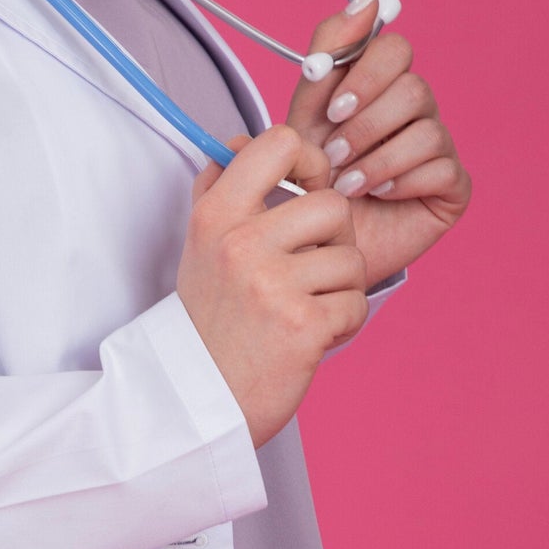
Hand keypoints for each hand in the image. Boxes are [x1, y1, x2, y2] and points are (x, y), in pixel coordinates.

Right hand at [178, 123, 366, 448]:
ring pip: (350, 258)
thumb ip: (218, 193)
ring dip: (339, 288)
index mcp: (216, 217)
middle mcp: (241, 244)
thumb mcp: (198, 251)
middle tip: (309, 271)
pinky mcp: (303, 324)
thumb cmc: (205, 326)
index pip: (279, 143)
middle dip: (334, 240)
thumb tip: (237, 144)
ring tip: (304, 311)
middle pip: (332, 205)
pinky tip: (310, 338)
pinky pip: (355, 302)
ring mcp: (273, 285)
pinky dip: (342, 324)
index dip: (309, 160)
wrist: (193, 405)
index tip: (307, 188)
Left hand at [286, 0, 471, 288]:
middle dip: (365, 116)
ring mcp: (436, 146)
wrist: (314, 255)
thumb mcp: (301, 123)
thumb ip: (325, 60)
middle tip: (333, 150)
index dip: (361, 66)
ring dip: (376, 155)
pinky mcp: (452, 185)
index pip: (389, 44)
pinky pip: (439, 163)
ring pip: (425, 121)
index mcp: (377, 89)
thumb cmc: (306, 192)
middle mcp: (412, 111)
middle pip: (411, 80)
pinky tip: (377, 196)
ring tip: (345, 185)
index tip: (330, 104)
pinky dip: (400, 178)